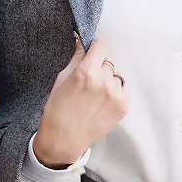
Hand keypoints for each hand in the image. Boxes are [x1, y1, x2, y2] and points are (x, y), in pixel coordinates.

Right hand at [33, 33, 127, 167]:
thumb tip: (81, 41)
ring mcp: (115, 95)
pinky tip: (102, 102)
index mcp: (86, 72)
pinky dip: (115, 93)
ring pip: (115, 77)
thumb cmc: (57, 110)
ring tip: (94, 96)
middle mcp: (104, 81)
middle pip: (108, 63)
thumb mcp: (61, 79)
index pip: (101, 46)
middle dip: (99, 68)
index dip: (95, 48)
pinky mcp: (123, 106)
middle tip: (88, 82)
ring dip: (108, 81)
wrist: (63, 139)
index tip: (93, 53)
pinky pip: (122, 90)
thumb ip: (76, 58)